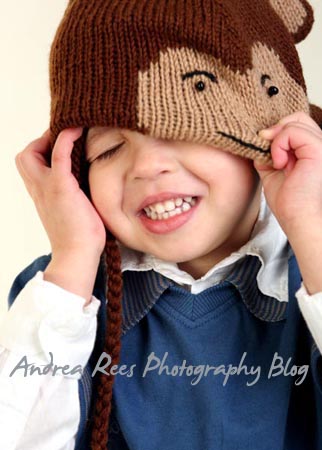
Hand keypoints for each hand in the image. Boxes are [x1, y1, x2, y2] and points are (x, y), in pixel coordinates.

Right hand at [15, 128, 106, 259]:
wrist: (78, 255)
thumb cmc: (81, 238)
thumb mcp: (72, 213)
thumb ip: (73, 197)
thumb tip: (89, 188)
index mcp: (41, 195)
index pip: (30, 166)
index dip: (41, 153)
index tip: (61, 147)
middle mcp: (39, 189)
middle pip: (24, 157)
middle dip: (40, 144)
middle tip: (62, 143)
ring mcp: (47, 187)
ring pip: (32, 153)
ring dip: (49, 140)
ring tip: (71, 137)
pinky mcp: (61, 186)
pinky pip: (58, 154)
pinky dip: (65, 138)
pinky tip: (78, 130)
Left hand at [254, 111, 321, 235]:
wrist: (298, 219)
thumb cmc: (289, 203)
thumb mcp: (271, 171)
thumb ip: (267, 152)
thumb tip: (261, 135)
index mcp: (310, 150)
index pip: (295, 125)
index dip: (277, 133)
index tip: (266, 153)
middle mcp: (319, 145)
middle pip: (297, 117)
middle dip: (277, 131)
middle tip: (268, 154)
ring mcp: (320, 146)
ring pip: (295, 121)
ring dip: (277, 140)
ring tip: (277, 163)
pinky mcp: (318, 149)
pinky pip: (293, 131)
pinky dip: (279, 144)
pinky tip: (280, 163)